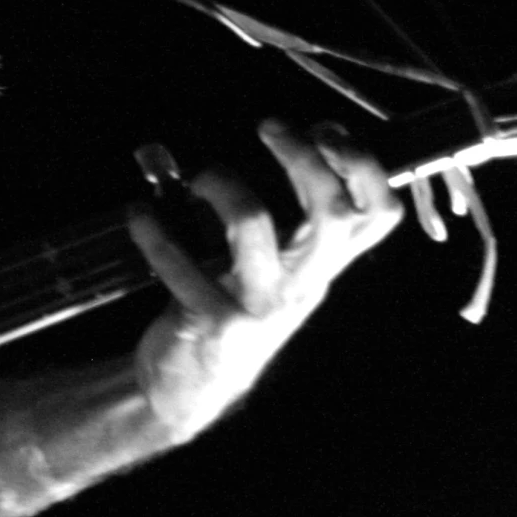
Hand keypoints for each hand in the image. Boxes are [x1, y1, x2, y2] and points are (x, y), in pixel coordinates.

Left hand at [128, 119, 402, 440]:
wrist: (190, 389)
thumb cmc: (232, 308)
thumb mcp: (276, 269)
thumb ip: (289, 220)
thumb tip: (289, 136)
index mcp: (321, 267)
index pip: (378, 215)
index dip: (365, 166)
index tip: (326, 130)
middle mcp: (302, 285)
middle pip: (332, 214)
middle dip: (304, 159)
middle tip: (269, 127)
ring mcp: (258, 305)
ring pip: (252, 227)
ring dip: (221, 186)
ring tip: (198, 177)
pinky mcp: (211, 321)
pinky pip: (179, 264)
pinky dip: (152, 230)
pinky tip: (138, 215)